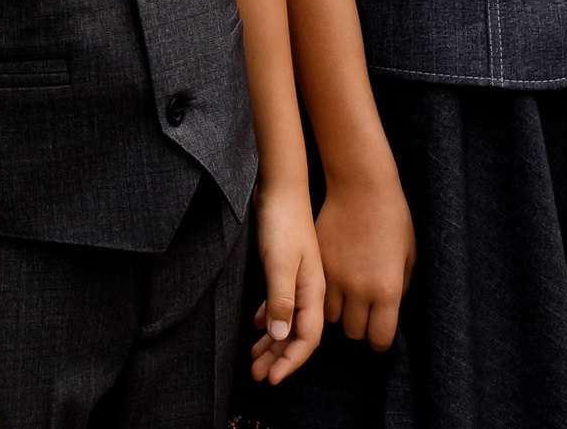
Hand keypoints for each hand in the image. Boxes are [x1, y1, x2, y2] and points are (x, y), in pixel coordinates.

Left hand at [246, 183, 325, 384]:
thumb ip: (281, 299)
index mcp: (313, 292)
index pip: (307, 338)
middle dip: (278, 358)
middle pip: (297, 335)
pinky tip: (258, 327)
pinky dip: (269, 320)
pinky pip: (281, 306)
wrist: (281, 188)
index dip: (291, 361)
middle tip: (257, 376)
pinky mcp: (286, 271)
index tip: (272, 378)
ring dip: (272, 343)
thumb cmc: (282, 223)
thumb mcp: (279, 263)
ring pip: (287, 322)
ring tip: (253, 360)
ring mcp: (299, 281)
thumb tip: (281, 335)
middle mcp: (309, 291)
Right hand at [313, 172, 413, 351]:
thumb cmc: (392, 218)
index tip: (378, 331)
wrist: (361, 187)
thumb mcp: (409, 255)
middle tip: (363, 310)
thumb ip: (402, 288)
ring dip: (339, 311)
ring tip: (345, 294)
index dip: (380, 339)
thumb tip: (390, 309)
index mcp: (387, 290)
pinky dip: (324, 294)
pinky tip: (333, 281)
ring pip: (330, 317)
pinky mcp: (316, 264)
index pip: (379, 339)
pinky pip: (316, 294)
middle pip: (353, 332)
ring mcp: (333, 277)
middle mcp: (358, 289)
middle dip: (359, 325)